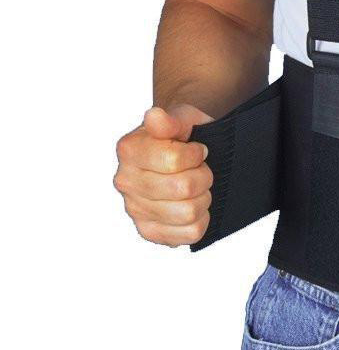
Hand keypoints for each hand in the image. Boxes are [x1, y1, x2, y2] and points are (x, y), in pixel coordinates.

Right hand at [114, 105, 214, 246]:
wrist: (184, 154)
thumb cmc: (183, 135)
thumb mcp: (183, 119)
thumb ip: (170, 120)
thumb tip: (154, 115)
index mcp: (129, 150)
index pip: (173, 160)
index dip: (196, 154)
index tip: (197, 149)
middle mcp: (125, 181)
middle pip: (183, 189)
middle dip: (203, 176)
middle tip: (200, 169)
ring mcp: (135, 209)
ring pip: (188, 213)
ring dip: (203, 197)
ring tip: (197, 186)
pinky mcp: (149, 231)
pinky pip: (189, 234)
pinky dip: (201, 219)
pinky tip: (192, 204)